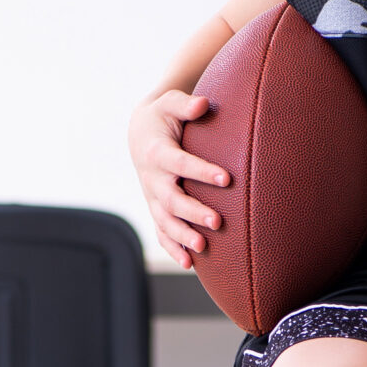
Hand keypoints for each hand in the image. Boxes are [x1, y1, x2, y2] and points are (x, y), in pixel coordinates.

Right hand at [128, 88, 228, 267]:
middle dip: (193, 212)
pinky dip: (172, 248)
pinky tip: (190, 263)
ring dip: (181, 236)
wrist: (140, 133)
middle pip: (171, 199)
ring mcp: (152, 196)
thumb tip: (204, 104)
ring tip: (202, 247)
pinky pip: (161, 232)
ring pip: (164, 221)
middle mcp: (152, 178)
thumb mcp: (170, 102)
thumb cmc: (162, 116)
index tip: (227, 178)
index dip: (202, 171)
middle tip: (217, 222)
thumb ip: (186, 104)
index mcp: (157, 152)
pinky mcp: (155, 208)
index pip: (180, 163)